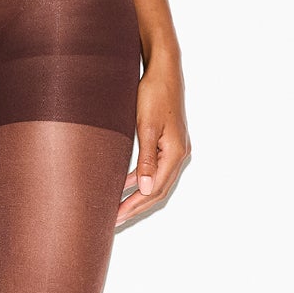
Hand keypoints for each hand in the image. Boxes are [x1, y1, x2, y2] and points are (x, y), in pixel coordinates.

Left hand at [117, 57, 188, 228]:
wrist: (163, 71)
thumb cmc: (154, 94)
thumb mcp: (147, 127)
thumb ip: (146, 160)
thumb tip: (144, 189)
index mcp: (175, 153)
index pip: (154, 190)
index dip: (134, 206)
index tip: (116, 217)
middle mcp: (179, 154)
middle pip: (157, 190)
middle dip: (135, 206)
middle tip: (114, 220)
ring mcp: (176, 149)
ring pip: (156, 181)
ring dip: (137, 195)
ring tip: (118, 208)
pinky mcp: (168, 142)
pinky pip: (155, 169)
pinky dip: (140, 179)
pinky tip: (124, 184)